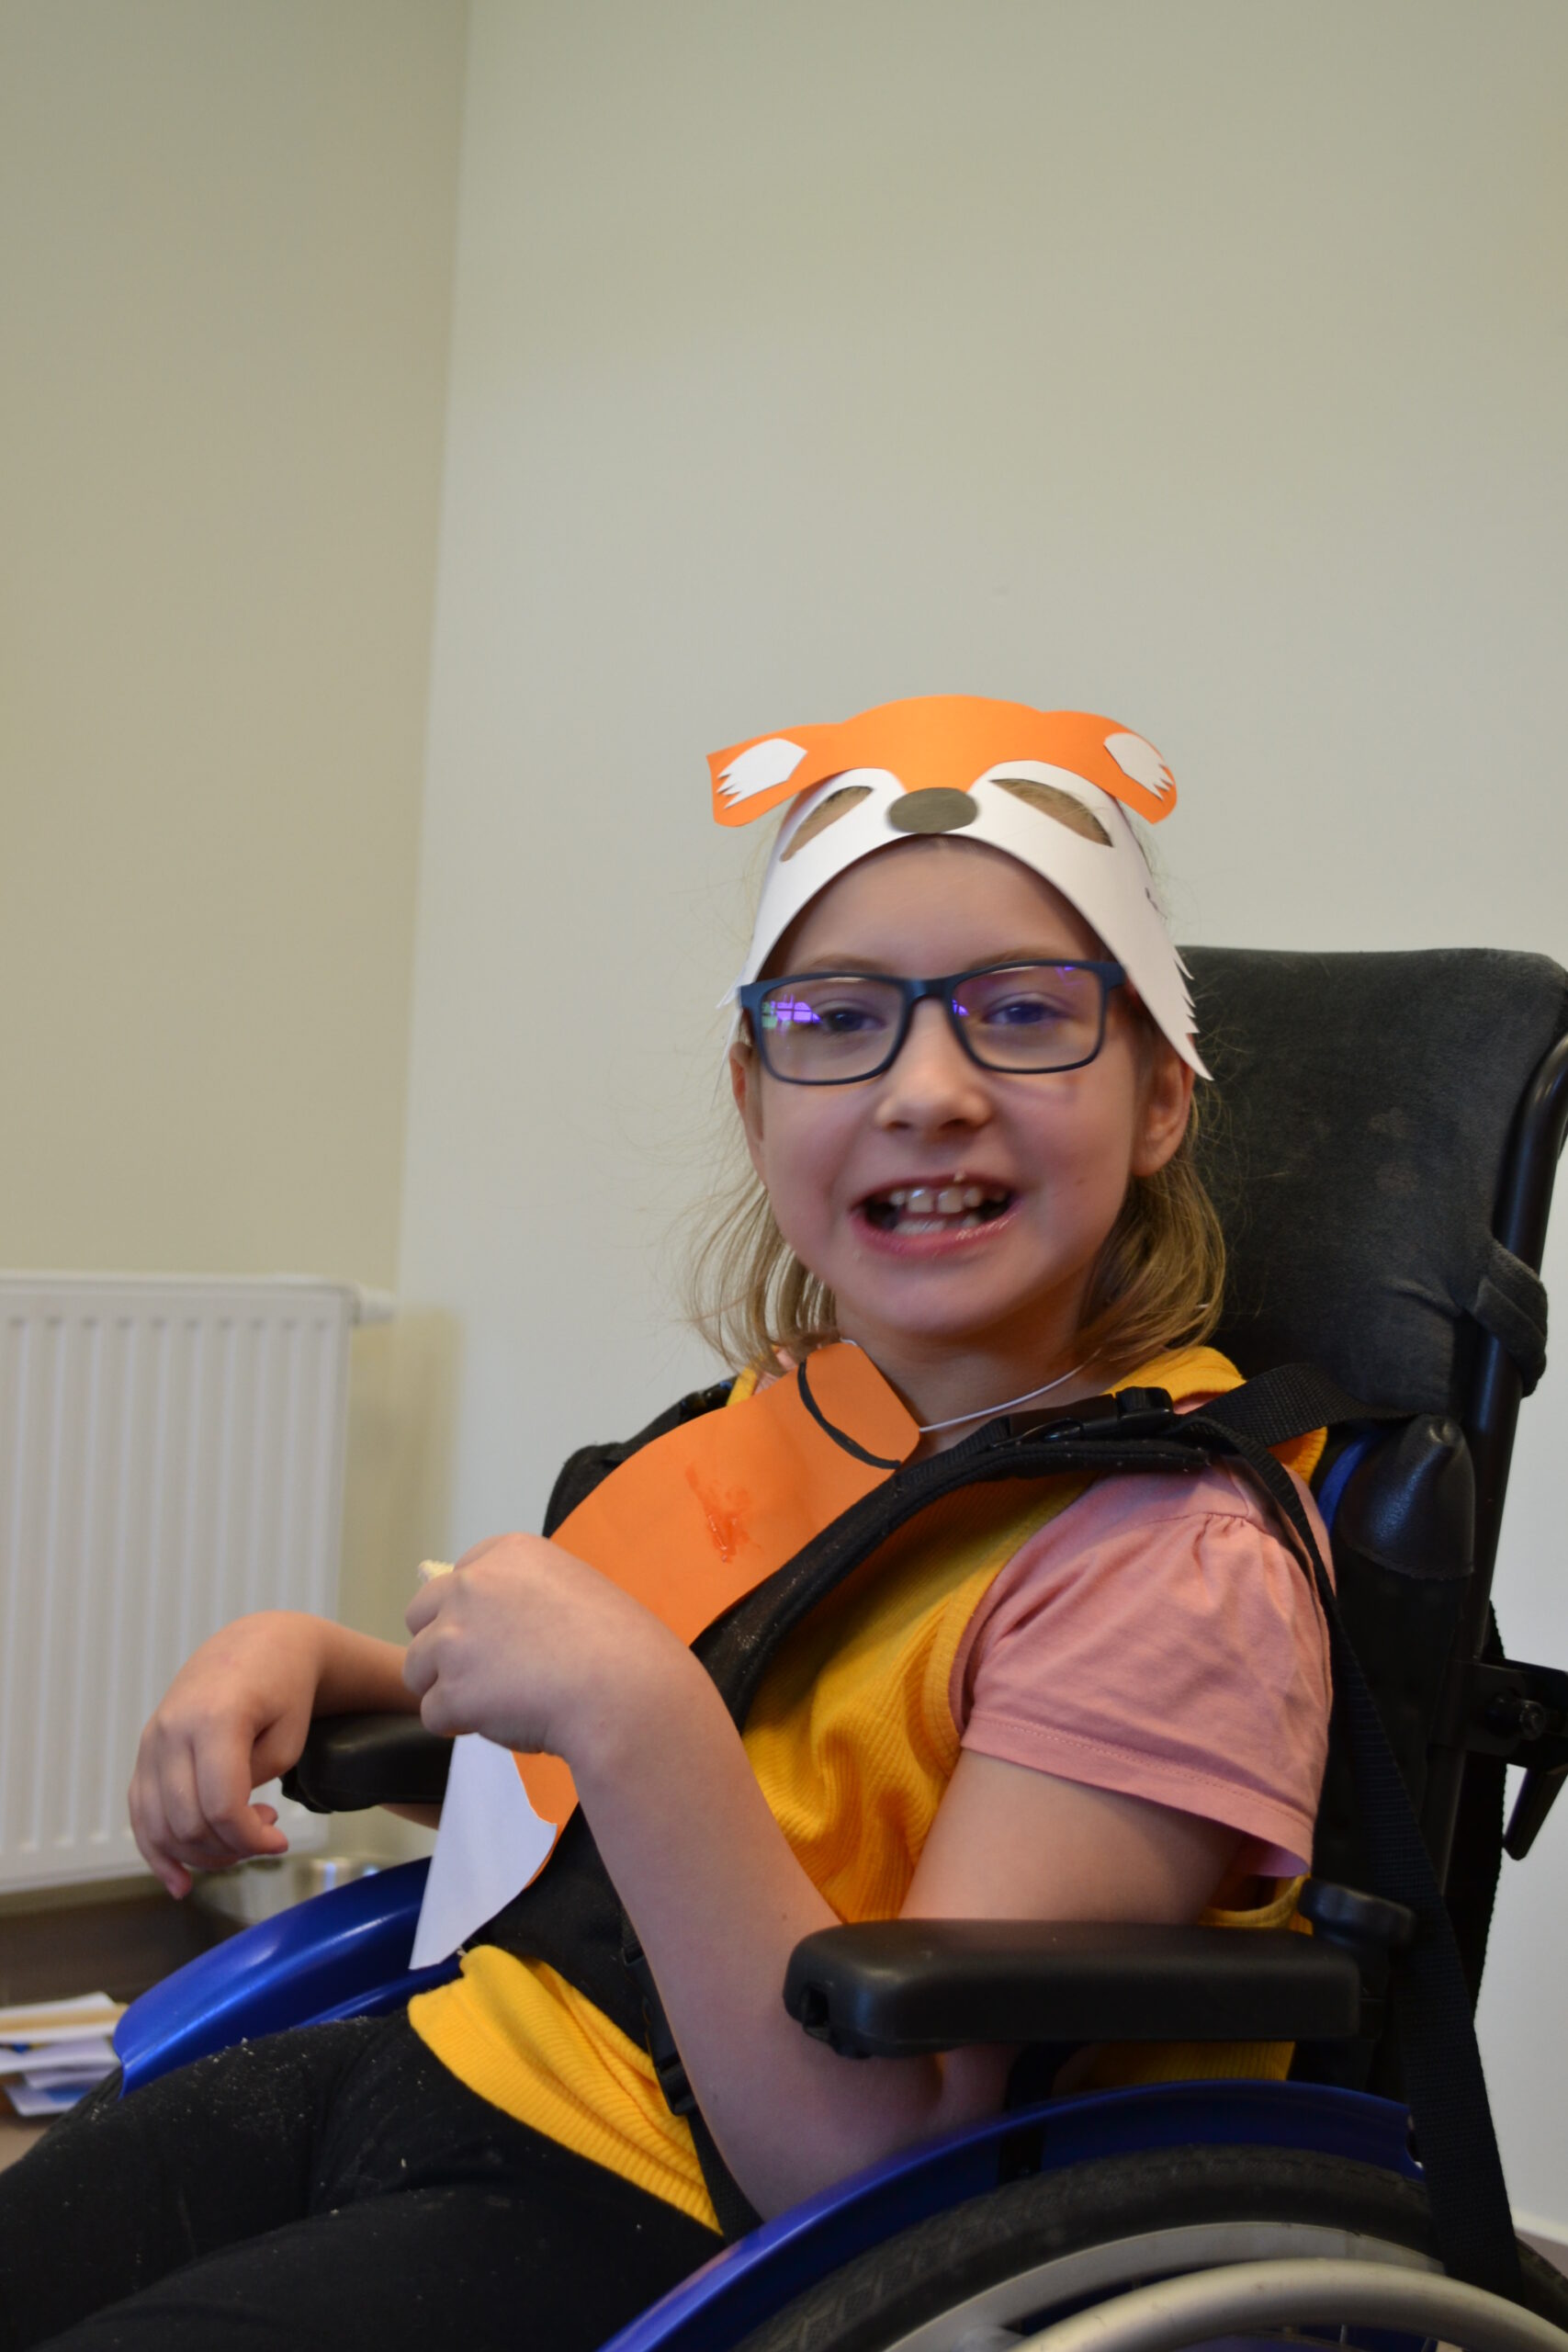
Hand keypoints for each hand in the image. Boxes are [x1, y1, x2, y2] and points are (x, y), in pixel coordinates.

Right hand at [130, 1613, 327, 1897]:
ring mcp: (152, 1740)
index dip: (251, 1839)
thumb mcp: (288, 1738)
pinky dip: (157, 1852)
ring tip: (240, 1837)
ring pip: (160, 1825)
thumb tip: (226, 1835)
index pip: (222, 1805)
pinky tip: (179, 1882)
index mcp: (214, 1718)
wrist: (257, 1648)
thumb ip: (252, 1788)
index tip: (280, 1842)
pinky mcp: (145, 1751)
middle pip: (188, 1822)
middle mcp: (172, 1729)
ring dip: (201, 1852)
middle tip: (265, 1834)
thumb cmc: (283, 1692)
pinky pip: (140, 1813)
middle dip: (230, 1847)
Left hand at [403, 1532, 683, 1759]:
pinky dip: (462, 1726)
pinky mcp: (452, 1689)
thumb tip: (492, 1630)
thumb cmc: (621, 1646)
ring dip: (449, 1689)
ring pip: (416, 1668)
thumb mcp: (574, 1589)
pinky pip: (433, 1715)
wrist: (628, 1692)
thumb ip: (526, 1595)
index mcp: (508, 1552)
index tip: (503, 1639)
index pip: (457, 1577)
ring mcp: (456, 1636)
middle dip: (444, 1647)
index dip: (472, 1615)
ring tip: (499, 1703)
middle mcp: (471, 1584)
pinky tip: (505, 1722)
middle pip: (420, 1616)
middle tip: (487, 1674)